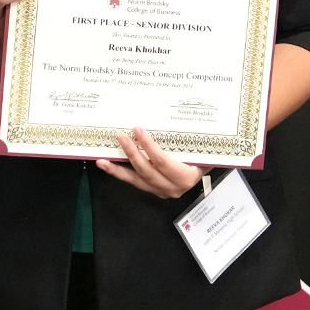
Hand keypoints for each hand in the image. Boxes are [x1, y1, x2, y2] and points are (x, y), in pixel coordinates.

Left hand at [95, 127, 209, 199]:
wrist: (207, 168)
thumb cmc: (206, 155)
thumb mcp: (203, 148)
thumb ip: (192, 139)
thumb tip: (181, 118)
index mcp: (186, 177)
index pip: (163, 162)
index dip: (149, 146)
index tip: (138, 130)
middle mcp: (173, 187)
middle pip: (147, 170)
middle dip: (132, 153)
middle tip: (120, 136)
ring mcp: (161, 190)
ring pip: (136, 180)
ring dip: (118, 169)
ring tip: (102, 161)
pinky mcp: (152, 189)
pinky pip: (134, 182)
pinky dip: (119, 173)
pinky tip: (107, 166)